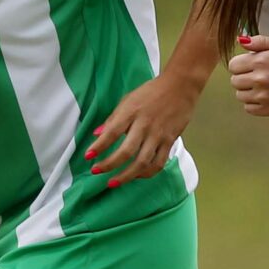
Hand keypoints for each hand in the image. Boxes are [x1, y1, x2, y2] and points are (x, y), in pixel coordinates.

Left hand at [88, 68, 202, 187]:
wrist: (180, 86)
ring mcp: (158, 135)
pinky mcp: (170, 141)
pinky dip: (146, 173)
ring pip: (142, 162)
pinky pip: (158, 163)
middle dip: (109, 165)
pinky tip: (136, 176)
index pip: (112, 132)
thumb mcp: (128, 100)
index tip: (87, 156)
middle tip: (96, 171)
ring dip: (126, 176)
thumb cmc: (150, 92)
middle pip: (126, 151)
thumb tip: (96, 135)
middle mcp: (144, 125)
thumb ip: (113, 118)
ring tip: (113, 182)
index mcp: (131, 112)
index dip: (99, 146)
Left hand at [227, 33, 268, 118]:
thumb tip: (239, 40)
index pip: (233, 65)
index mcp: (260, 61)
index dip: (240, 65)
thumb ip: (259, 41)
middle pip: (235, 81)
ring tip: (263, 87)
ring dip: (248, 91)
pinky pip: (248, 108)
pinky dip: (253, 103)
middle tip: (258, 77)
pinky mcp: (267, 110)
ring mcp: (262, 96)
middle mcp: (259, 79)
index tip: (250, 66)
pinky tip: (265, 97)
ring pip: (240, 95)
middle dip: (243, 77)